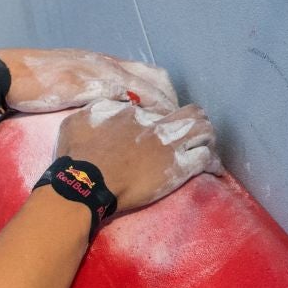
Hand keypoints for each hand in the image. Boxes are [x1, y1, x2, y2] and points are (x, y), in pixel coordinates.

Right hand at [0, 48, 178, 114]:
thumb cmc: (27, 82)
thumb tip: (91, 112)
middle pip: (155, 78)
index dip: (161, 92)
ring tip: (174, 131)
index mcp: (100, 62)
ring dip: (165, 109)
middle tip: (181, 124)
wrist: (6, 74)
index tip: (170, 112)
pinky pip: (130, 97)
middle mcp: (106, 64)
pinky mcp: (93, 85)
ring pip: (148, 87)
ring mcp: (102, 73)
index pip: (144, 73)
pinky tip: (153, 129)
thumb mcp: (61, 85)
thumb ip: (80, 93)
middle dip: (171, 101)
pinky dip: (146, 112)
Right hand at [55, 99, 222, 212]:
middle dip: (194, 120)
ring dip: (207, 137)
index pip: (156, 108)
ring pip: (204, 129)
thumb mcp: (75, 122)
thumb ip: (94, 110)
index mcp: (132, 112)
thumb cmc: (76, 157)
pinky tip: (213, 167)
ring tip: (206, 145)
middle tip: (191, 132)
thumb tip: (110, 105)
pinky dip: (212, 162)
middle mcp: (155, 124)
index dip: (160, 117)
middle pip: (189, 112)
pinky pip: (205, 158)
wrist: (85, 182)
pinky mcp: (177, 168)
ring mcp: (168, 145)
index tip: (158, 126)